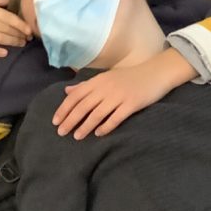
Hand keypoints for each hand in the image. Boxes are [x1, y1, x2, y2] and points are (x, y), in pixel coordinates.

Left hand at [53, 49, 195, 138]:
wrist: (155, 73)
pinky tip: (99, 134)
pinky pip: (116, 117)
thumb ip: (86, 86)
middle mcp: (106, 88)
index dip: (64, 108)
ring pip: (97, 113)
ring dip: (85, 126)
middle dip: (70, 120)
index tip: (55, 121)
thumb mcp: (105, 78)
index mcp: (98, 81)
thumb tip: (67, 91)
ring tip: (77, 137)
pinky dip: (106, 126)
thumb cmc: (129, 77)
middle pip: (83, 106)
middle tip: (61, 133)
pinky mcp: (132, 104)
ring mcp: (119, 96)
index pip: (76, 96)